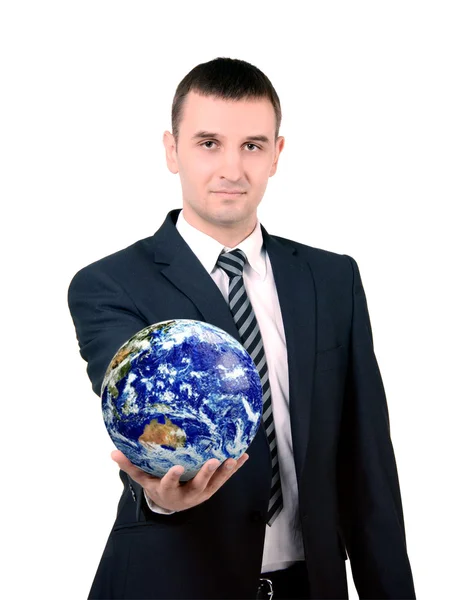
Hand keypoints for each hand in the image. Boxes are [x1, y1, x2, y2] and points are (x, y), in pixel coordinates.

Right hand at [111, 450, 248, 511]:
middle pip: (198, 484)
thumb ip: (130, 466)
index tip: (177, 467)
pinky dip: (234, 468)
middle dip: (206, 474)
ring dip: (225, 471)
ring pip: (216, 482)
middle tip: (213, 460)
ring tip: (233, 458)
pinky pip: (225, 477)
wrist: (173, 503)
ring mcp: (203, 491)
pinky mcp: (213, 487)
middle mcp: (188, 493)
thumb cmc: (157, 486)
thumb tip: (112, 452)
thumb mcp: (143, 479)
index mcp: (169, 491)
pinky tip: (243, 455)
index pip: (169, 484)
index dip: (172, 477)